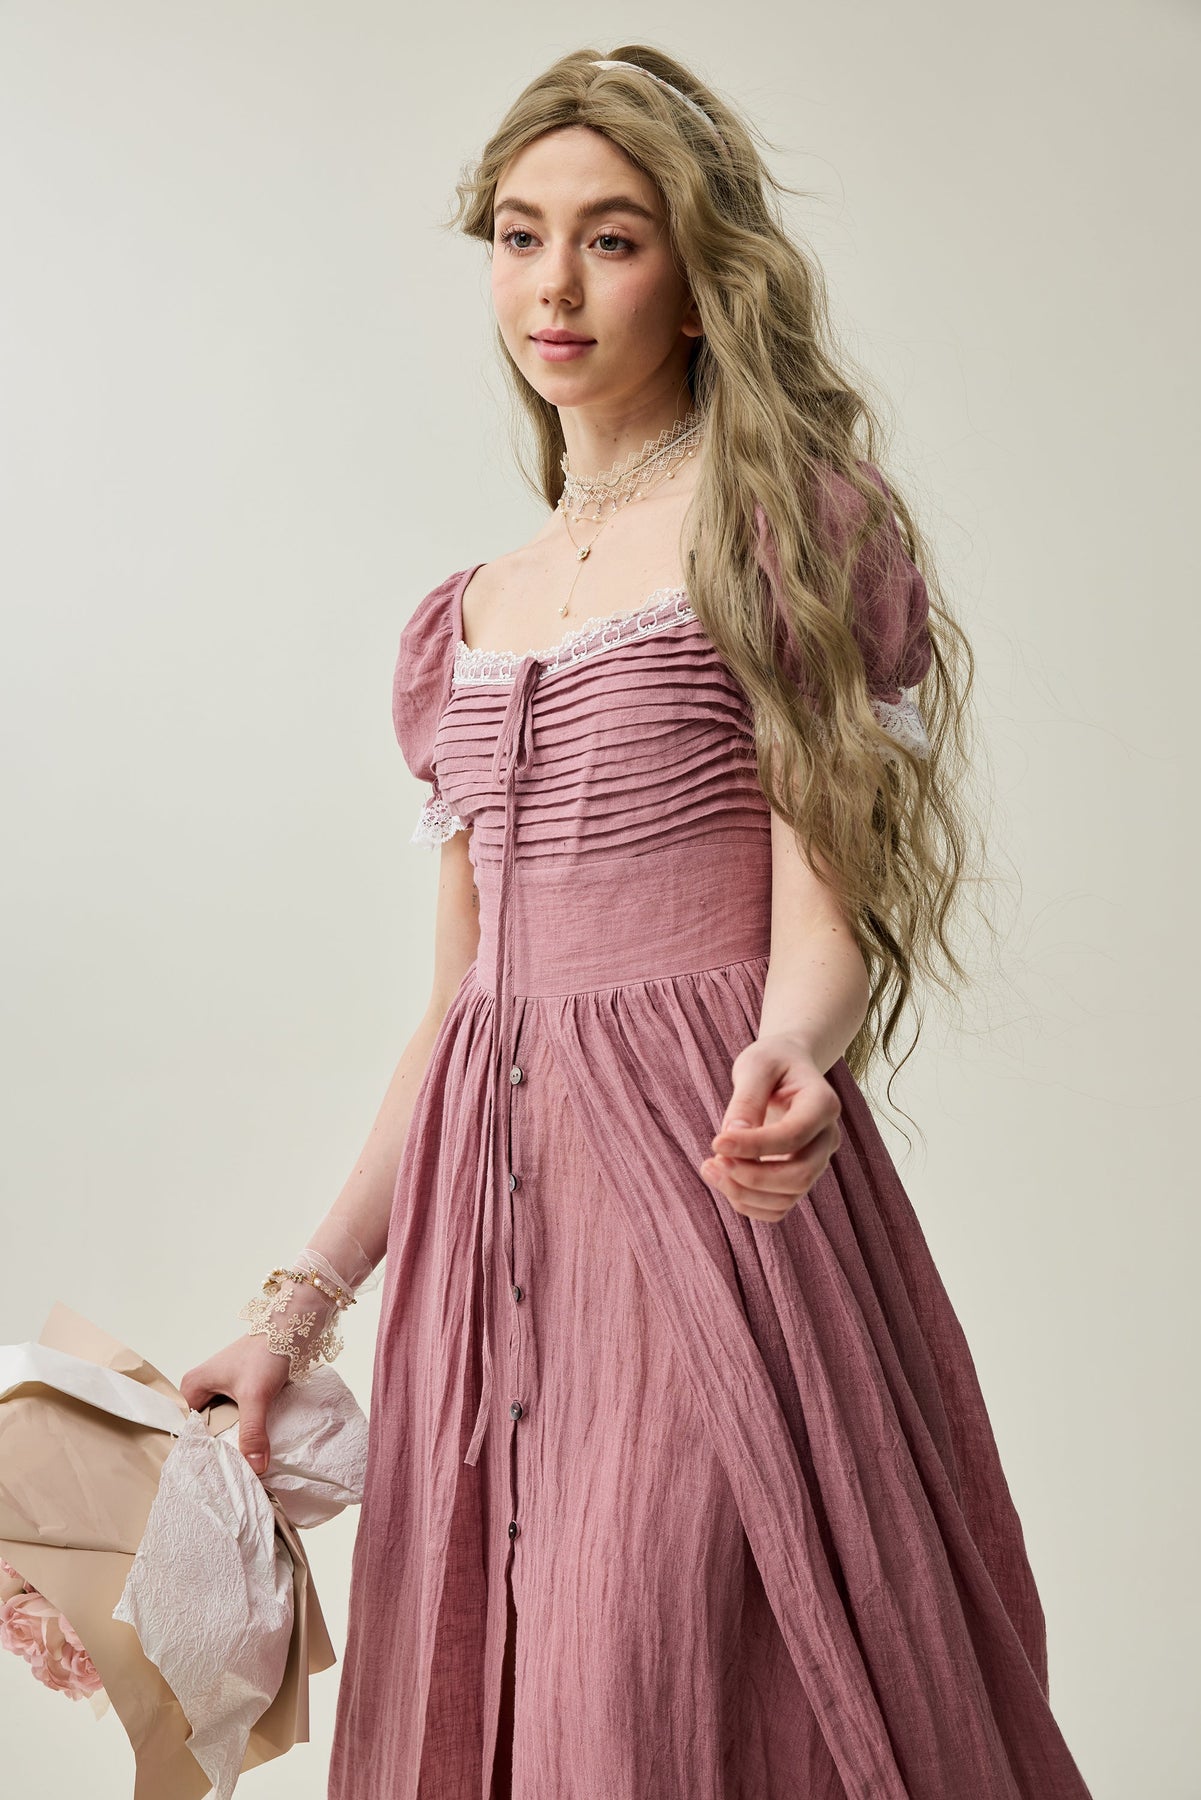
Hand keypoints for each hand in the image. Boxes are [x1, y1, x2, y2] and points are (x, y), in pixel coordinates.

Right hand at [179, 1333, 294, 1480]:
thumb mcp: (256, 1395)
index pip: (185, 1430)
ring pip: (222, 1427)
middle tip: (224, 1478)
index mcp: (192, 1386)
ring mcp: (222, 1390)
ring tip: (238, 1471)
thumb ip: (252, 1432)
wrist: (293, 1327)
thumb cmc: (266, 1351)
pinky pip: (237, 1420)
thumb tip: (254, 1469)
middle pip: (203, 1431)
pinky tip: (252, 1451)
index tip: (207, 1476)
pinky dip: (244, 1434)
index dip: (197, 1453)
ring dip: (232, 1444)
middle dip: (215, 1452)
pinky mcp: (241, 1392)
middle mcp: (203, 1388)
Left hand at [700, 1032, 841, 1222]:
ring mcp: (816, 1161)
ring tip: (710, 1168)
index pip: (793, 1136)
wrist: (785, 1068)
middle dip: (751, 1177)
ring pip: (788, 1197)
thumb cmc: (771, 1062)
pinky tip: (724, 1180)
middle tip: (711, 1162)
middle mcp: (826, 1137)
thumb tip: (732, 1137)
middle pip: (799, 1175)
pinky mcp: (799, 1177)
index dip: (754, 1146)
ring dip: (744, 1194)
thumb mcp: (756, 1066)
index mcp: (823, 1104)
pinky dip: (748, 1204)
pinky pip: (778, 1207)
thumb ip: (746, 1100)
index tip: (716, 1142)